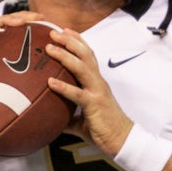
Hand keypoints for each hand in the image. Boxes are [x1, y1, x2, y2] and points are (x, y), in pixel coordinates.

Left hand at [44, 28, 133, 156]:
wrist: (121, 140)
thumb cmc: (103, 129)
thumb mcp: (82, 119)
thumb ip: (68, 115)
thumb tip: (51, 118)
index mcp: (97, 82)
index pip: (88, 55)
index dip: (77, 41)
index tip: (64, 30)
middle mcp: (98, 82)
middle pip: (85, 55)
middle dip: (70, 41)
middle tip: (54, 32)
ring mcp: (97, 92)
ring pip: (82, 68)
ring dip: (65, 56)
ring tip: (50, 48)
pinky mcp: (95, 104)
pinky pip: (77, 93)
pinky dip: (63, 86)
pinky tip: (50, 81)